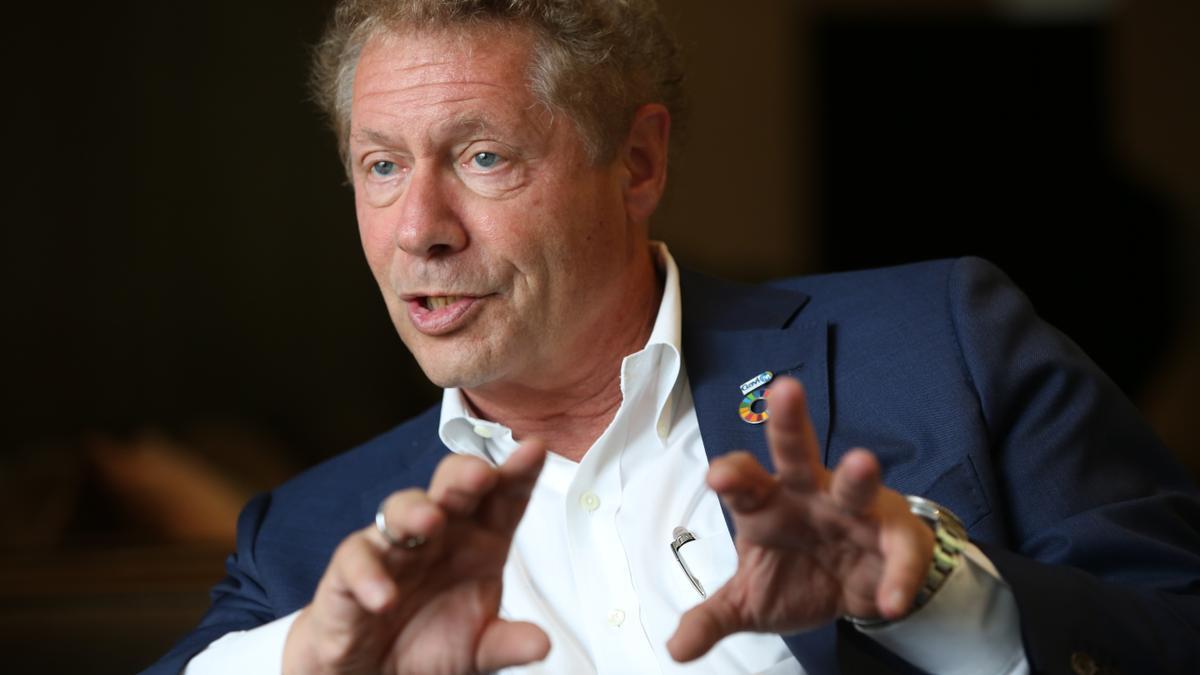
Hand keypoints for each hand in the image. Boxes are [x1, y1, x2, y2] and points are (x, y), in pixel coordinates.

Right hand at [283, 441, 549, 674]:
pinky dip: (369, 574)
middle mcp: (439, 534)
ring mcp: (394, 547)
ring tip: (430, 521)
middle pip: (453, 488)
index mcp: (480, 541)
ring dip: (415, 511)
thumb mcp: (478, 649)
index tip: (535, 451)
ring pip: (401, 509)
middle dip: (466, 474)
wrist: (376, 670)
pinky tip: (385, 596)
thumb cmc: (430, 640)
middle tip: (481, 474)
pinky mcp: (351, 571)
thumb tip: (540, 644)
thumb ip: (507, 643)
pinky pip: (356, 560)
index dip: (518, 472)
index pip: (503, 498)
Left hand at [667, 377, 932, 661]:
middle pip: (796, 453)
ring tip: (862, 461)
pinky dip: (896, 575)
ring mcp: (854, 509)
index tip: (718, 475)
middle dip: (789, 423)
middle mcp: (808, 494)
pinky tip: (889, 600)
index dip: (732, 475)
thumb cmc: (797, 576)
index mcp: (766, 504)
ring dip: (858, 473)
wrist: (858, 591)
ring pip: (856, 483)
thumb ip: (714, 618)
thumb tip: (675, 649)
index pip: (744, 481)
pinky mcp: (895, 535)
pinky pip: (898, 550)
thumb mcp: (751, 603)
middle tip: (786, 390)